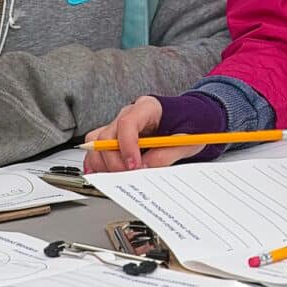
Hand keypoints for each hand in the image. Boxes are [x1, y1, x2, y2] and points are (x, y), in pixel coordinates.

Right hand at [82, 96, 203, 172]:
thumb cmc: (189, 125)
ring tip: (117, 178)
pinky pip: (96, 149)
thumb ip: (167, 153)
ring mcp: (119, 126)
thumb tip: (146, 168)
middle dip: (115, 161)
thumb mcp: (186, 140)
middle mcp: (128, 114)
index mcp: (147, 108)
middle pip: (108, 135)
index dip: (127, 145)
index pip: (128, 122)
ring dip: (103, 163)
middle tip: (129, 177)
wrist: (190, 122)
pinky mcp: (114, 139)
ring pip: (97, 142)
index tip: (134, 165)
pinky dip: (96, 163)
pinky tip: (103, 176)